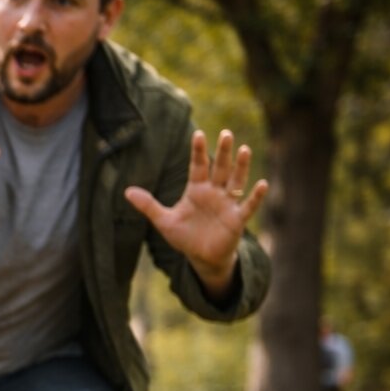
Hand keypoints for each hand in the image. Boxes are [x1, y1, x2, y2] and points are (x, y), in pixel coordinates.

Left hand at [124, 129, 266, 298]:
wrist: (201, 257)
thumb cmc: (184, 236)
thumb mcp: (164, 221)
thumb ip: (148, 205)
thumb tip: (127, 192)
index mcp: (196, 190)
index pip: (198, 166)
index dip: (198, 151)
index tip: (198, 134)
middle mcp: (214, 192)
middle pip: (220, 168)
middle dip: (223, 152)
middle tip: (226, 133)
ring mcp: (227, 204)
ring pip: (236, 182)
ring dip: (241, 167)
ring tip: (244, 149)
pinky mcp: (237, 219)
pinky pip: (248, 205)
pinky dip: (255, 196)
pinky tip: (262, 184)